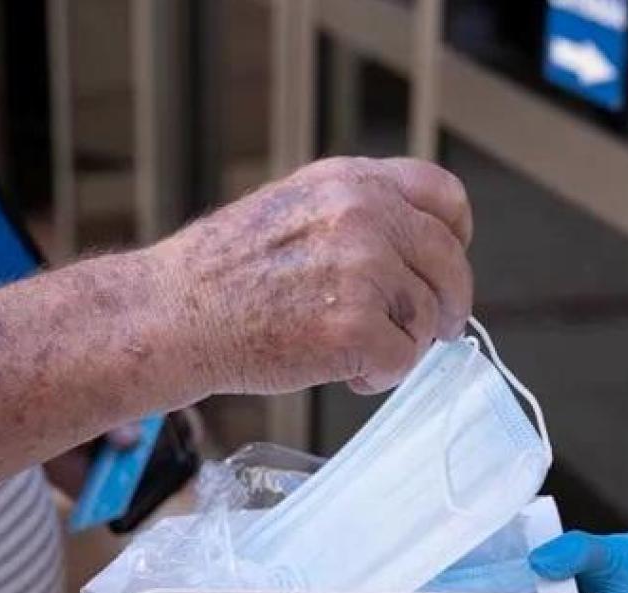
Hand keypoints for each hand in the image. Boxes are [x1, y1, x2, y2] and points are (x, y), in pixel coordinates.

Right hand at [148, 156, 473, 395]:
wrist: (172, 314)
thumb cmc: (222, 274)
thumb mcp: (295, 209)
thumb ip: (358, 215)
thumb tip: (419, 252)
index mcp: (352, 182)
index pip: (444, 197)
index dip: (454, 239)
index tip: (444, 266)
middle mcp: (364, 216)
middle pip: (449, 265)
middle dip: (445, 306)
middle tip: (431, 331)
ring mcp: (363, 270)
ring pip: (428, 318)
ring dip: (400, 344)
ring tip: (349, 349)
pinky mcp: (355, 327)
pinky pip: (403, 361)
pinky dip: (377, 376)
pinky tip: (340, 369)